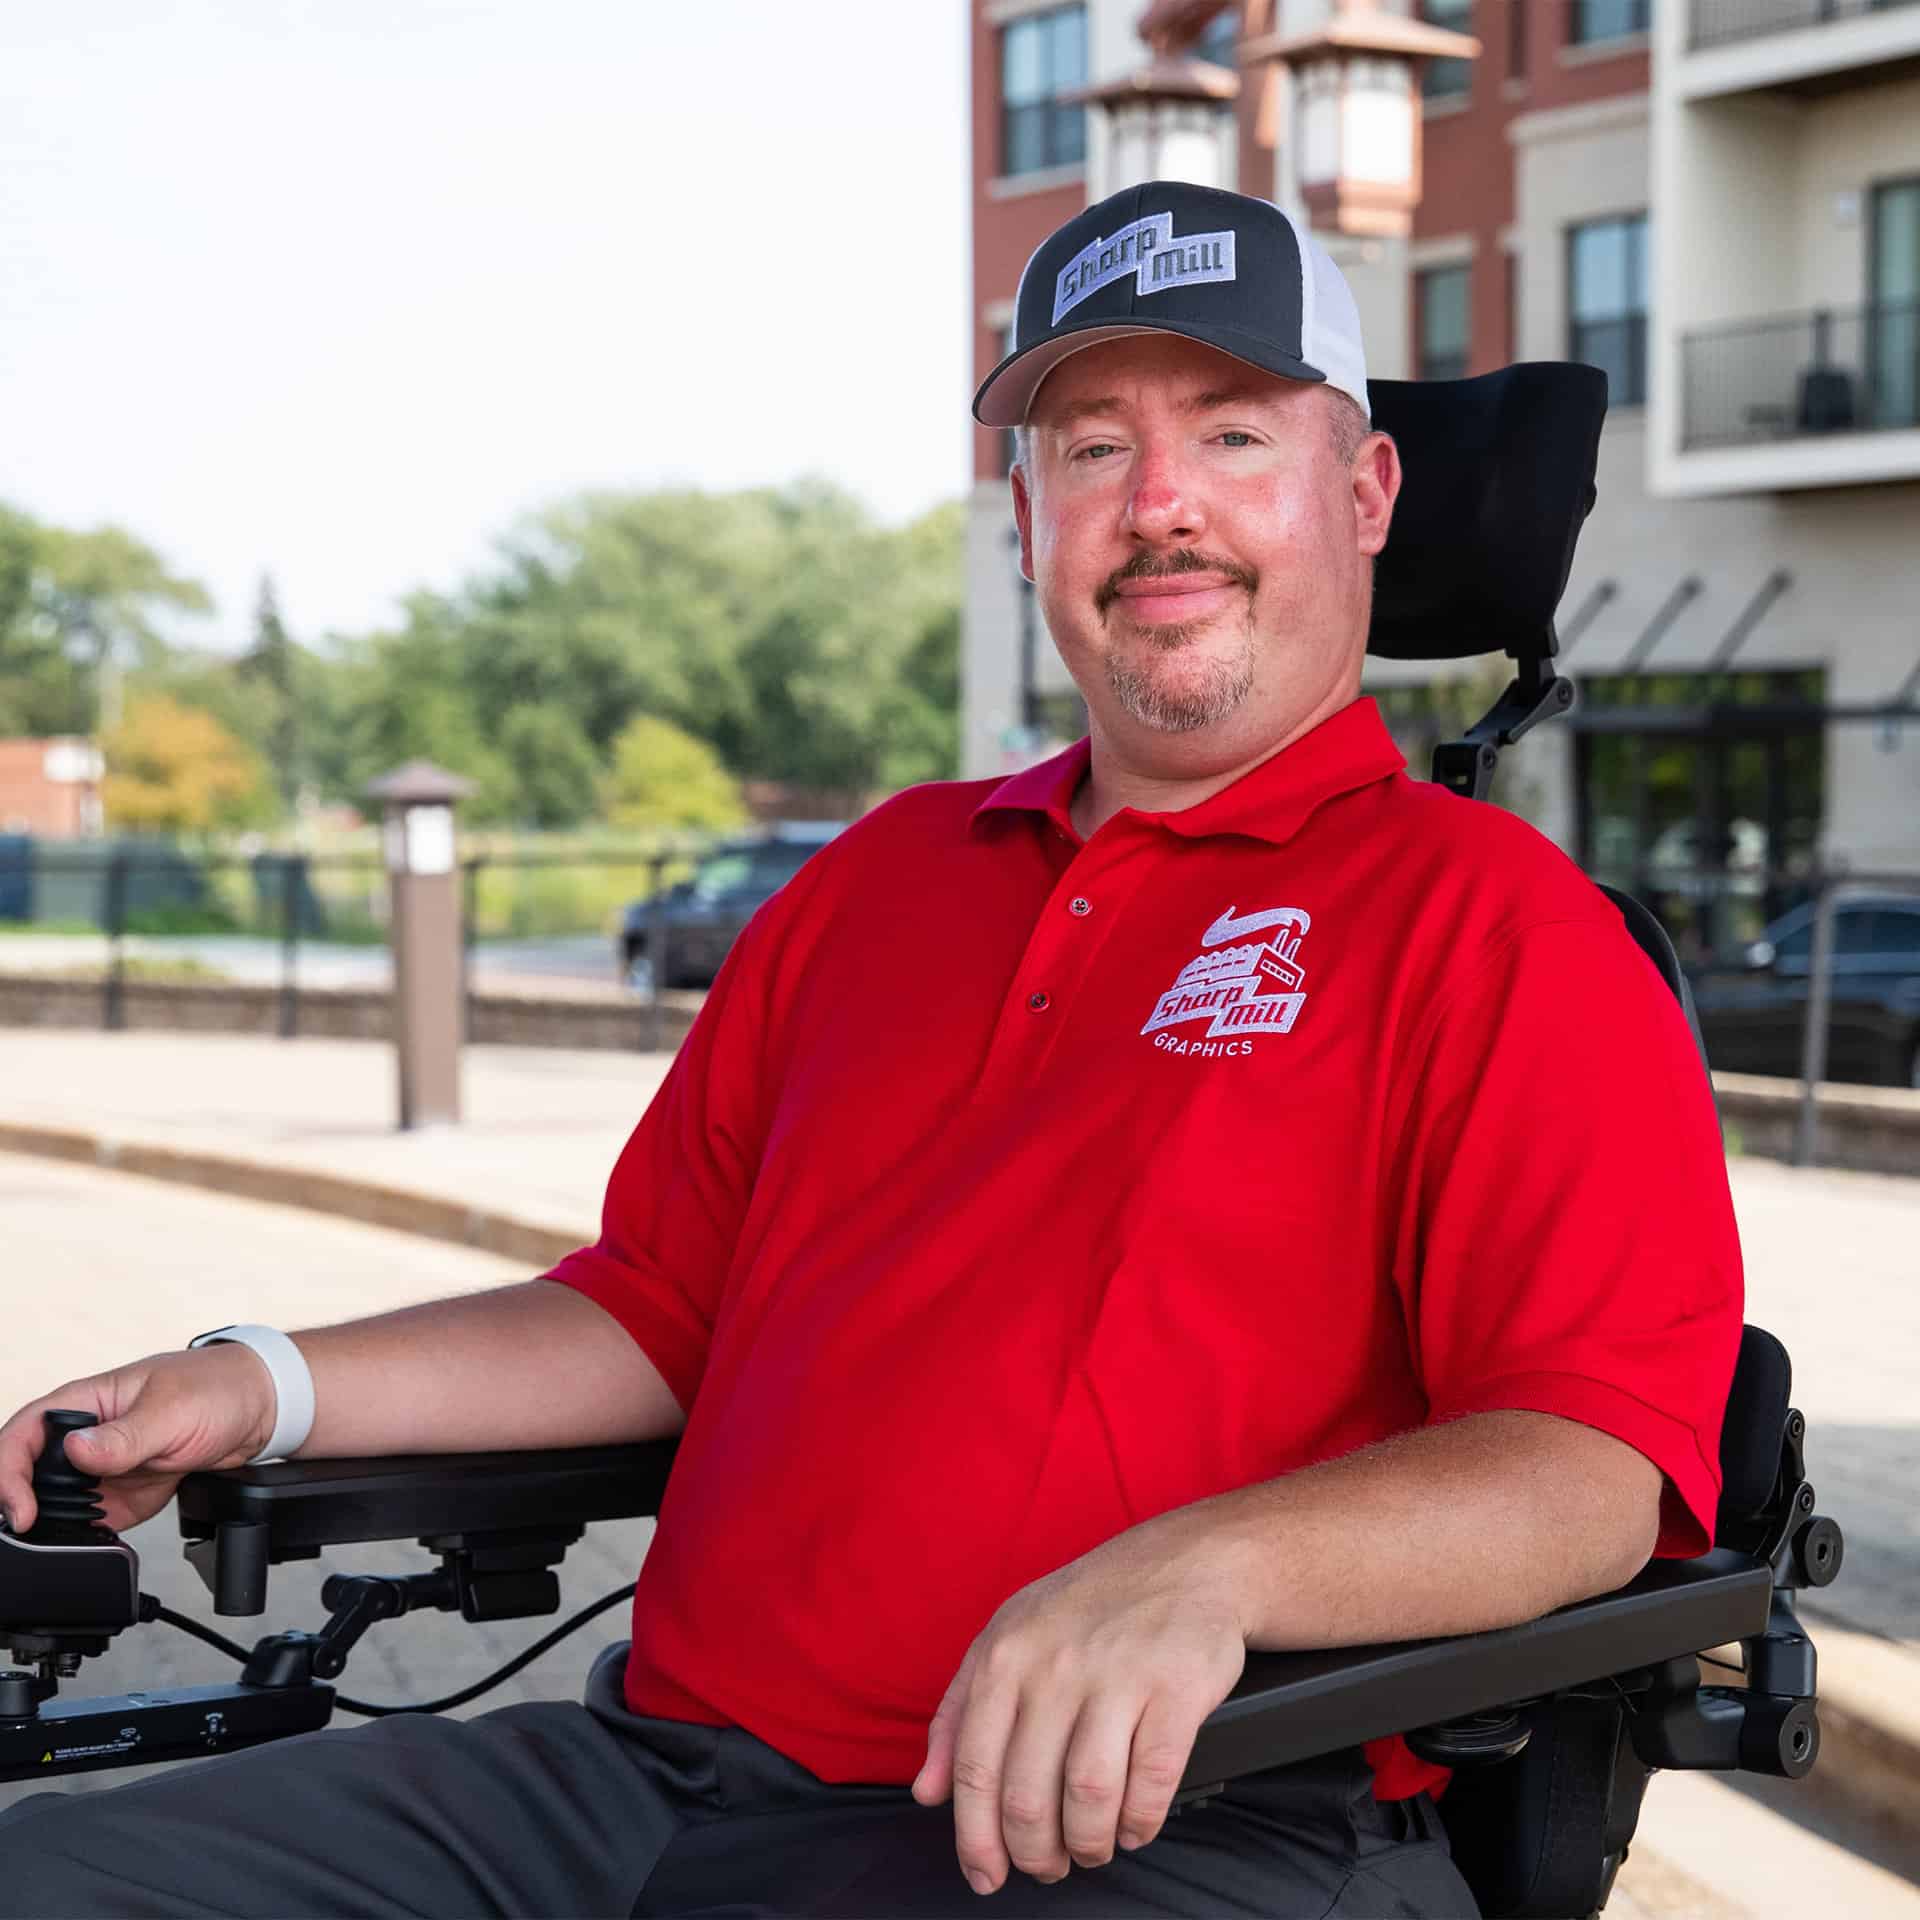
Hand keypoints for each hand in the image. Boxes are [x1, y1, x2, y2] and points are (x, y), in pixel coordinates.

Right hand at [0, 1346, 278, 1535]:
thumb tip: (76, 1451)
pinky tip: (91, 1544)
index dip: (9, 1473)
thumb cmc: (218, 1388)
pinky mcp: (123, 1492)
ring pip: (55, 1502)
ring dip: (53, 1525)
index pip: (22, 1435)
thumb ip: (123, 1436)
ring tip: (61, 1543)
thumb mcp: (171, 1411)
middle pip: (29, 1474)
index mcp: (86, 1402)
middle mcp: (86, 1436)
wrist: (262, 1409)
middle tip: (34, 1535)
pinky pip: (91, 1520)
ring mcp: (103, 1467)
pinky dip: (86, 1535)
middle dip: (23, 1506)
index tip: (22, 1510)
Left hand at [910, 1516, 1248, 1895]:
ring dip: (1088, 1846)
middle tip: (1048, 1867)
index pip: (976, 1769)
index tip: (987, 1876)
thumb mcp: (1008, 1638)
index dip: (977, 1838)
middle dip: (1035, 1854)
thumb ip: (959, 1712)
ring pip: (1088, 1801)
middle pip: (1029, 1798)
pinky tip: (1132, 1825)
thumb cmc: (1087, 1608)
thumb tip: (926, 1792)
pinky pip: (1151, 1784)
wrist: (1184, 1563)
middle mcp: (1056, 1666)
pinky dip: (1139, 1823)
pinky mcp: (1176, 1690)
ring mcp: (1118, 1677)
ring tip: (1091, 1849)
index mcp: (1006, 1655)